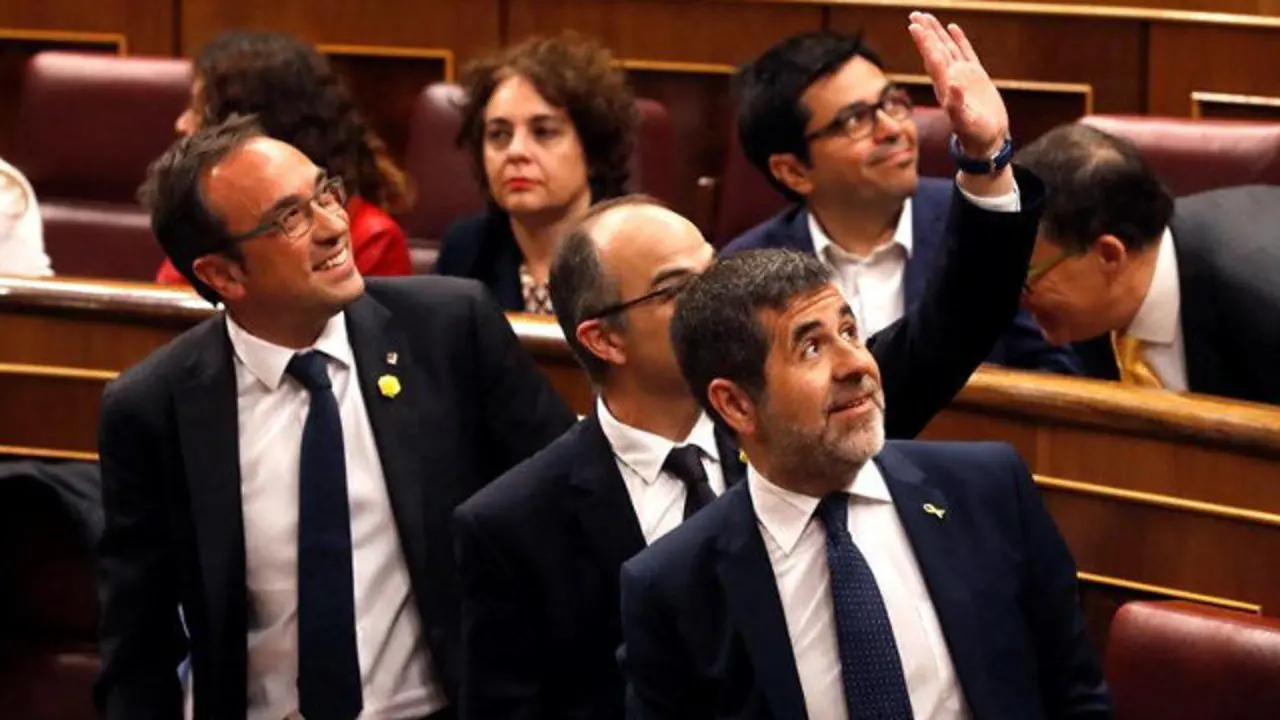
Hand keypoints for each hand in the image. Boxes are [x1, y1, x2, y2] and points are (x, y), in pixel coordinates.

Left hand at [908, 12, 1008, 157]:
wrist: (987, 140)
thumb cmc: (974, 134)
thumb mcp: (965, 122)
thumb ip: (957, 105)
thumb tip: (951, 85)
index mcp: (945, 88)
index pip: (933, 60)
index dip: (924, 43)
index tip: (914, 27)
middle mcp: (951, 78)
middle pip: (936, 50)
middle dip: (925, 33)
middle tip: (914, 15)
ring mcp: (963, 76)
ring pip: (948, 48)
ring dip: (937, 33)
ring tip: (927, 17)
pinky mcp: (976, 76)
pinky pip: (966, 53)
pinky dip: (959, 40)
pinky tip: (952, 28)